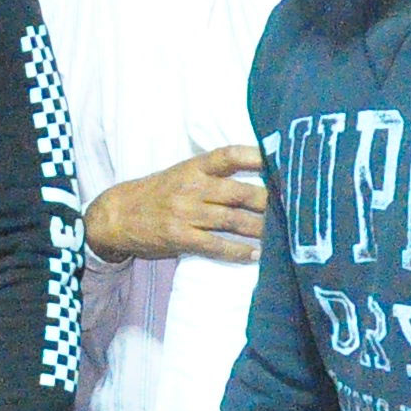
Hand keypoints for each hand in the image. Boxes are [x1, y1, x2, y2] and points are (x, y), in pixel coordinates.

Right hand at [85, 146, 266, 264]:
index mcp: (193, 167)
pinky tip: (255, 255)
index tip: (281, 159)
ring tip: (282, 236)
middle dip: (269, 201)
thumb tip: (255, 180)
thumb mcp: (180, 174)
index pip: (229, 156)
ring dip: (259, 229)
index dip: (256, 156)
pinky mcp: (179, 237)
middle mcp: (191, 187)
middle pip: (239, 192)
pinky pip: (215, 245)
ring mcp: (185, 213)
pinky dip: (237, 251)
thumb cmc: (155, 194)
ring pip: (232, 220)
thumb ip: (211, 175)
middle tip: (295, 207)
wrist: (116, 214)